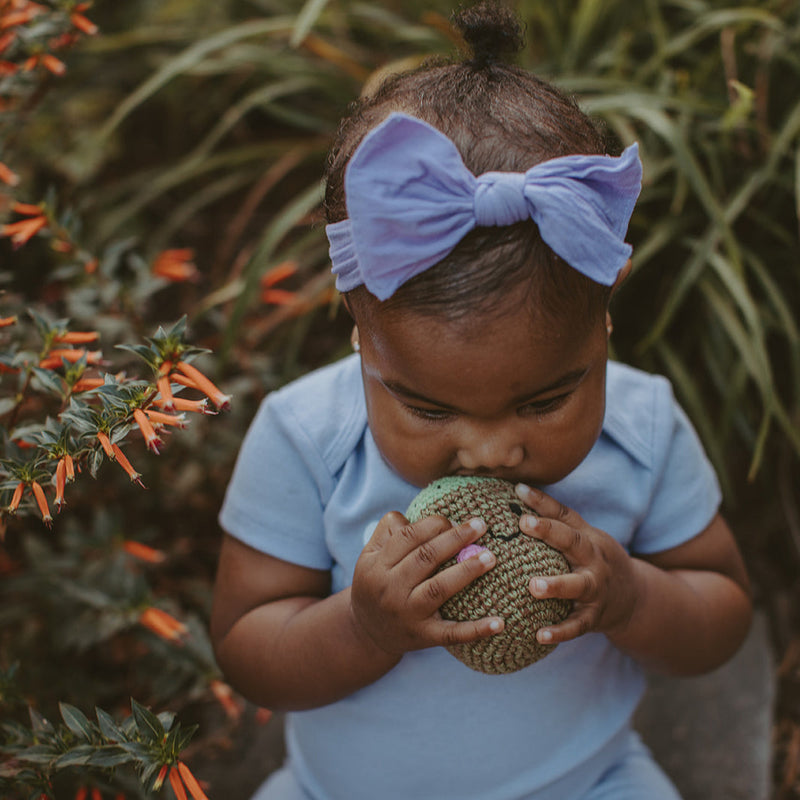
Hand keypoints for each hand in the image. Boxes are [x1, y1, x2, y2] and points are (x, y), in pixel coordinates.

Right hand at [351, 512, 504, 655]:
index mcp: (376, 564)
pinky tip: (499, 623)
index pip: (407, 537)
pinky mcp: (423, 637)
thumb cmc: (376, 583)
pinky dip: (476, 630)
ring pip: (438, 589)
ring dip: (467, 571)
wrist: (366, 632)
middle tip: (481, 525)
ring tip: (490, 557)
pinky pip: (452, 633)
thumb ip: (390, 531)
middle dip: (455, 538)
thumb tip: (430, 518)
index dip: (433, 524)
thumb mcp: (369, 556)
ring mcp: (406, 614)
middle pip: (425, 557)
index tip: (454, 519)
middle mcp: (390, 588)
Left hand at [515, 484, 638, 644]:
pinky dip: (560, 632)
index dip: (542, 503)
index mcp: (587, 538)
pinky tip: (539, 635)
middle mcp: (593, 560)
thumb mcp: (583, 535)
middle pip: (573, 542)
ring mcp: (596, 589)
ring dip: (556, 585)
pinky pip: (577, 626)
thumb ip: (554, 515)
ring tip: (533, 586)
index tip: (518, 491)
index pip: (564, 516)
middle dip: (549, 531)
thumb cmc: (595, 559)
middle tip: (524, 523)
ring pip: (577, 585)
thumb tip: (518, 488)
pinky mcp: (594, 617)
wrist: (635, 599)